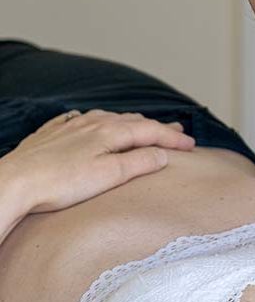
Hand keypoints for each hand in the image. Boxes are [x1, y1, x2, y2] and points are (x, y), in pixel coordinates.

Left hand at [0, 109, 196, 213]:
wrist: (15, 182)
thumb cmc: (59, 183)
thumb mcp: (108, 176)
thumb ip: (138, 162)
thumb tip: (163, 154)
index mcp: (110, 132)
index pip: (151, 131)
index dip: (173, 138)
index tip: (191, 145)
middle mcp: (92, 122)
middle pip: (132, 121)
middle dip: (155, 127)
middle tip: (175, 131)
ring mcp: (70, 126)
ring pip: (107, 118)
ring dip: (127, 123)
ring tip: (139, 126)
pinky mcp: (50, 135)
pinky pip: (78, 120)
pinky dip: (93, 121)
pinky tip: (87, 122)